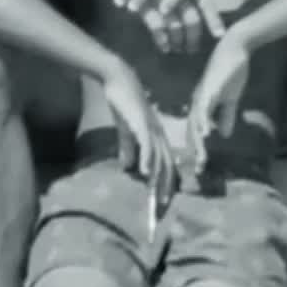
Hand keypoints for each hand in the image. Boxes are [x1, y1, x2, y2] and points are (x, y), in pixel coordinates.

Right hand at [101, 61, 176, 216]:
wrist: (119, 79)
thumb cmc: (124, 104)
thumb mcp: (126, 130)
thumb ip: (128, 148)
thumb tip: (128, 167)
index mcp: (158, 137)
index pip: (166, 164)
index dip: (165, 183)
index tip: (162, 201)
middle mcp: (160, 135)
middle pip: (167, 166)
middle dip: (165, 188)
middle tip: (162, 207)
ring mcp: (152, 130)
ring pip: (160, 159)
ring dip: (158, 179)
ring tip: (156, 196)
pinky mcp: (142, 124)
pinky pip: (147, 145)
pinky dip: (147, 160)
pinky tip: (144, 172)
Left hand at [186, 33, 250, 173]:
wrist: (235, 49)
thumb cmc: (232, 72)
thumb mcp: (230, 99)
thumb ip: (226, 116)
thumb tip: (224, 134)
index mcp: (201, 106)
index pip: (196, 131)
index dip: (197, 149)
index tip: (199, 167)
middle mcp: (197, 103)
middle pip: (192, 131)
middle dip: (195, 152)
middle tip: (197, 170)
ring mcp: (202, 96)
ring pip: (196, 123)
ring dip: (198, 142)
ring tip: (201, 159)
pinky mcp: (209, 89)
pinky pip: (204, 108)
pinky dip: (204, 122)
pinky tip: (206, 134)